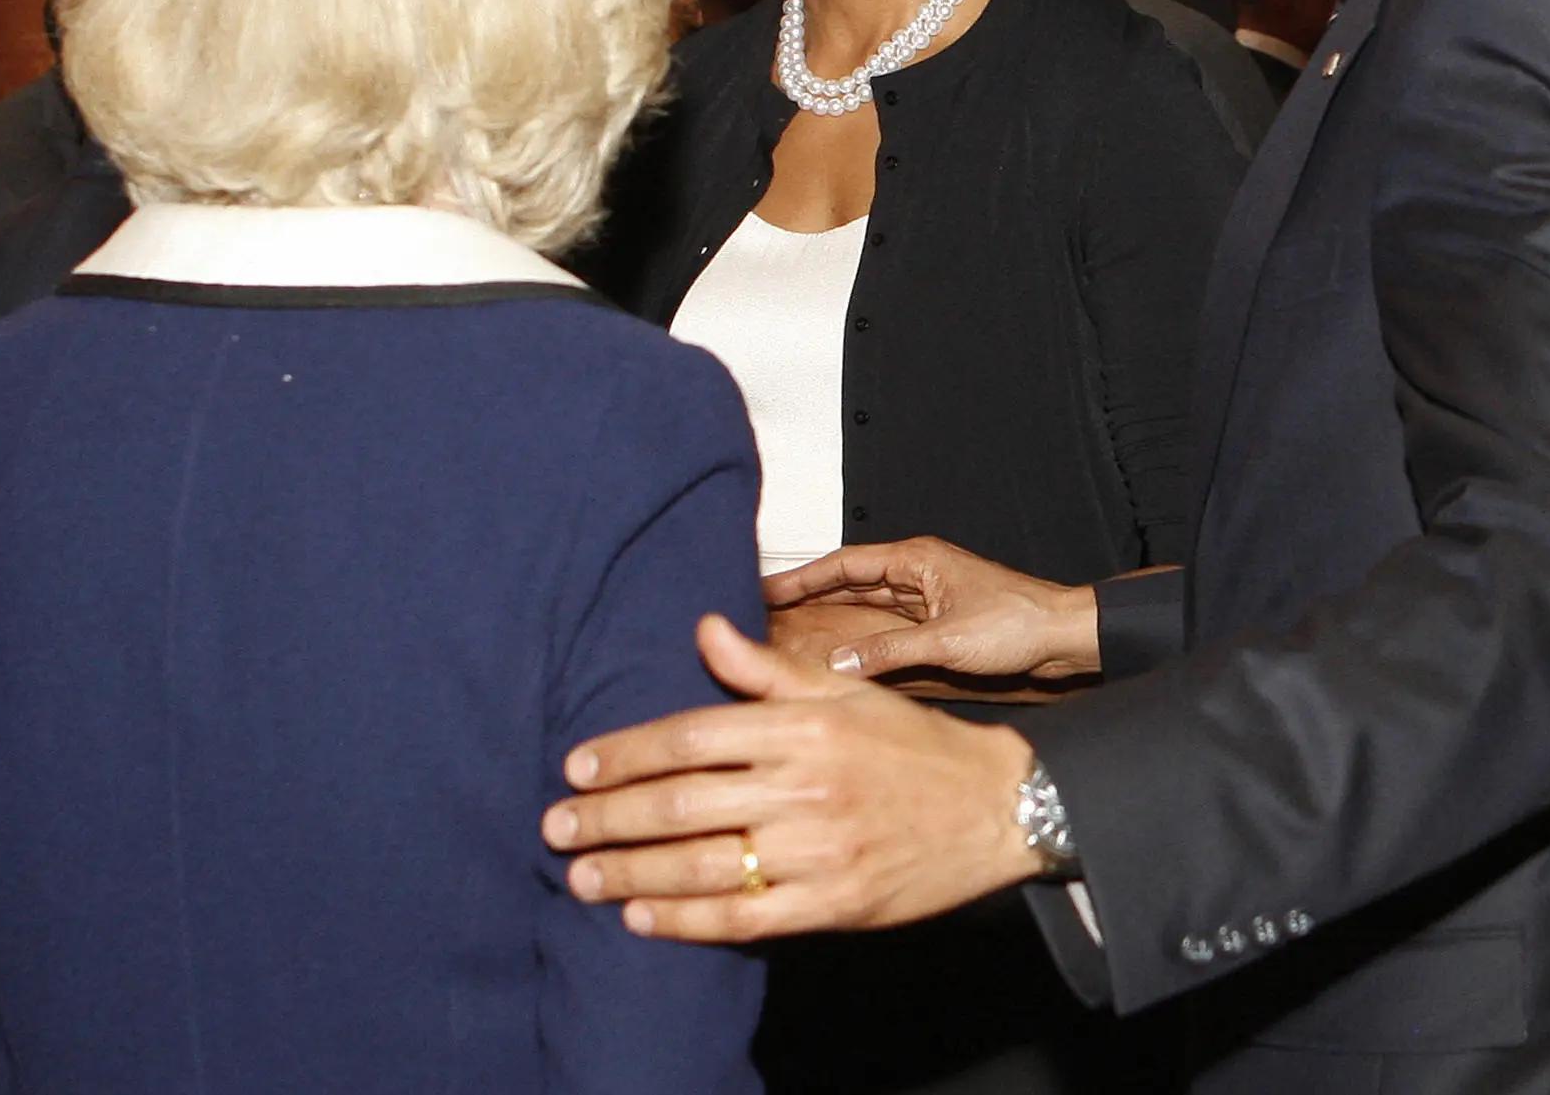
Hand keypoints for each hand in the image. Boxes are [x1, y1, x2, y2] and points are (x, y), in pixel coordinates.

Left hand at [541, 614, 1044, 942]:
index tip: (576, 767)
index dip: (626, 752)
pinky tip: (643, 919)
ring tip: (582, 877)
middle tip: (554, 828)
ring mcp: (817, 851)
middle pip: (682, 804)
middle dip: (608, 818)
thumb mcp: (842, 692)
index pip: (691, 736)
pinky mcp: (832, 904)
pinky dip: (687, 921)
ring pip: (704, 865)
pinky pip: (744, 918)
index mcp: (801, 727)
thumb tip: (703, 626)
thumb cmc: (911, 745)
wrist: (995, 807)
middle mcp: (803, 787)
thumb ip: (765, 667)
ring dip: (632, 874)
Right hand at [761, 538, 1103, 681]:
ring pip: (863, 608)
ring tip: (787, 633)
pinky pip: (884, 631)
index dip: (800, 577)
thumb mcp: (946, 640)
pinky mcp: (935, 627)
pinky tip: (835, 657)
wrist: (1065, 640)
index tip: (764, 588)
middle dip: (806, 597)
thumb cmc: (1021, 623)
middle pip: (847, 584)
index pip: (843, 564)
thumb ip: (889, 651)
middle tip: (763, 613)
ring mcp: (925, 602)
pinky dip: (857, 641)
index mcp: (916, 560)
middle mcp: (916, 576)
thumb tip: (838, 663)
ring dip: (829, 619)